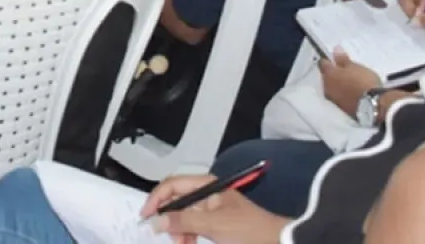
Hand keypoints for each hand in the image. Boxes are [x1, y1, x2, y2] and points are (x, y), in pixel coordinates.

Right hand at [141, 176, 263, 243]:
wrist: (277, 243)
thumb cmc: (251, 230)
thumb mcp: (215, 225)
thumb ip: (184, 221)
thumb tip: (157, 220)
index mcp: (207, 186)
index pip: (172, 185)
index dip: (156, 199)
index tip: (146, 216)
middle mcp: (206, 195)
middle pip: (175, 202)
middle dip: (169, 220)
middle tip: (169, 236)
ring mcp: (210, 210)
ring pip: (183, 218)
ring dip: (179, 231)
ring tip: (182, 243)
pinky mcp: (214, 225)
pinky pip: (193, 228)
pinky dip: (188, 236)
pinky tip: (188, 243)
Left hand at [320, 47, 381, 113]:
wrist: (373, 105)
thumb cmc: (363, 81)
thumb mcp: (354, 66)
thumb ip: (342, 59)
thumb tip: (335, 49)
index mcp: (329, 75)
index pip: (323, 64)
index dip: (328, 60)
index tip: (333, 59)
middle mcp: (327, 88)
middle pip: (326, 78)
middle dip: (332, 74)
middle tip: (341, 71)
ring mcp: (334, 100)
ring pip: (332, 89)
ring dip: (337, 85)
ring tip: (347, 82)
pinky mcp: (342, 109)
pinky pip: (339, 98)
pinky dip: (343, 94)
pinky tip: (350, 93)